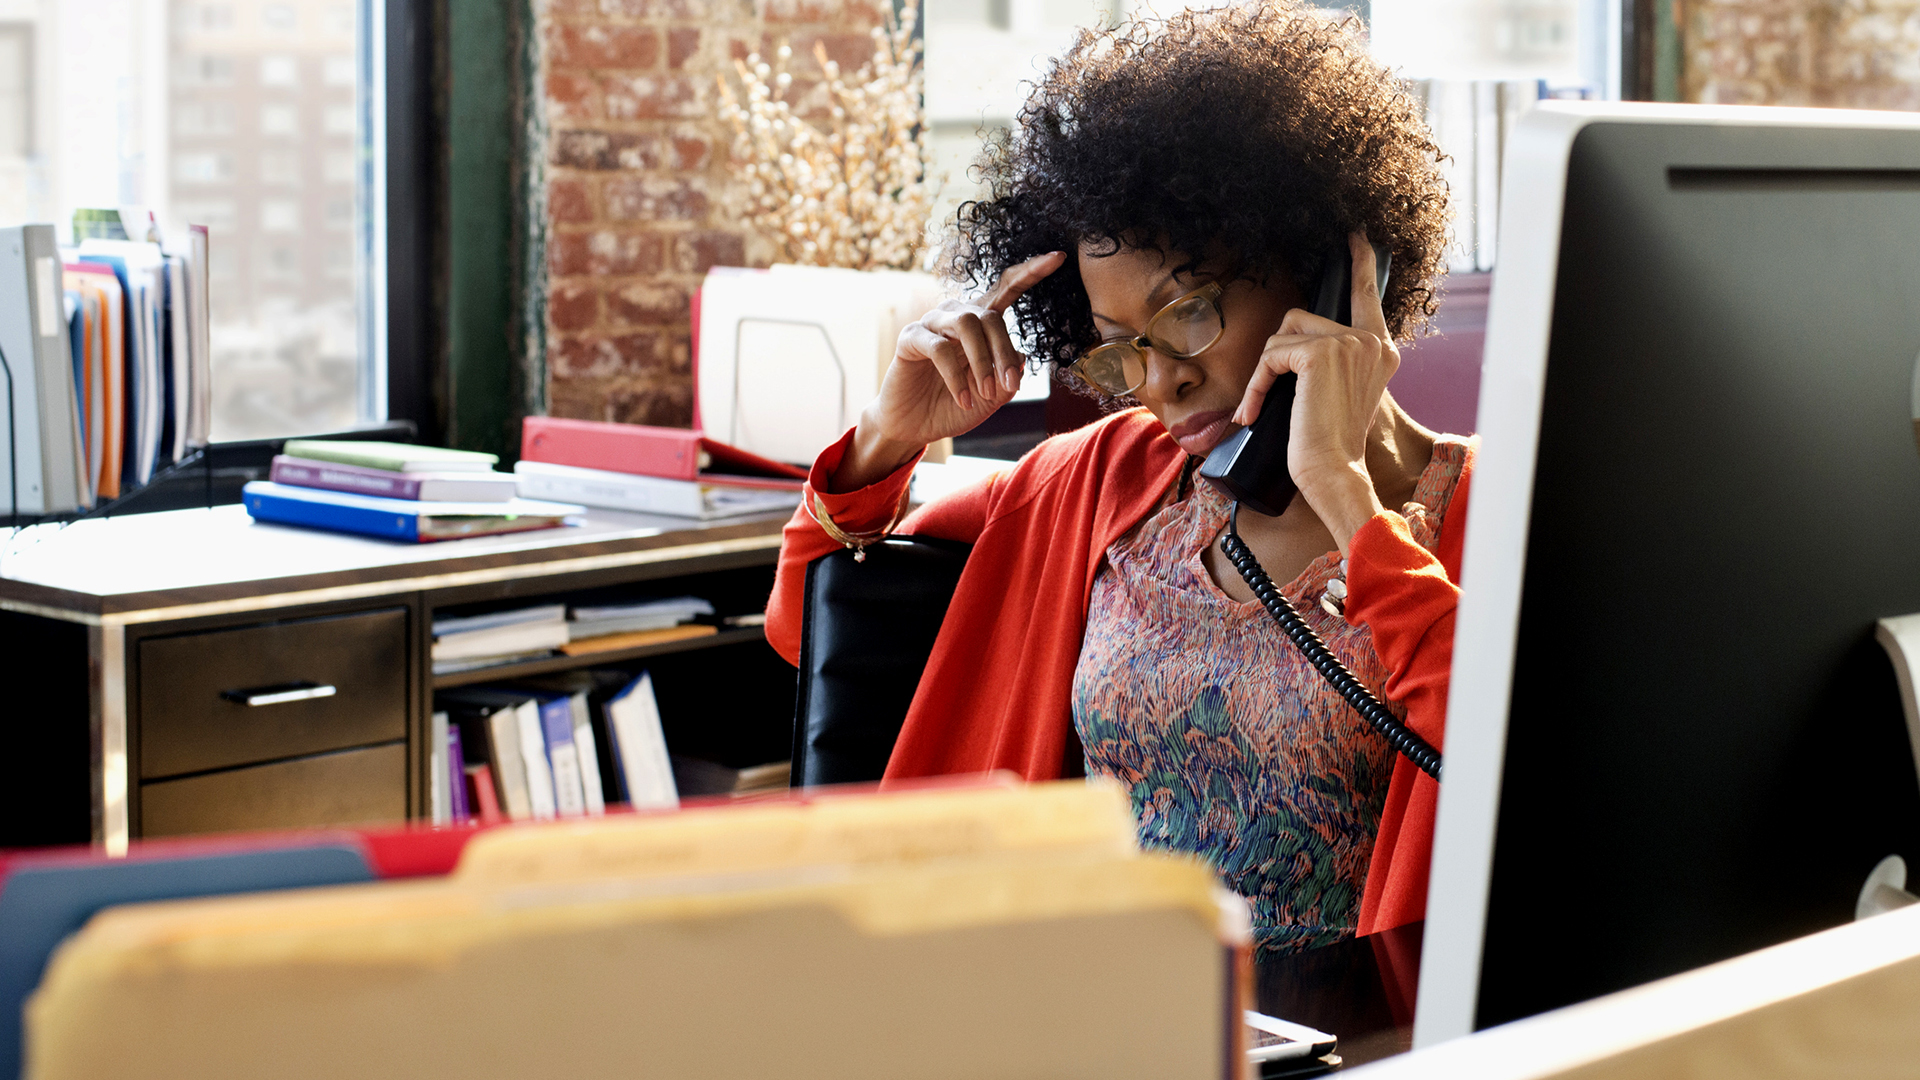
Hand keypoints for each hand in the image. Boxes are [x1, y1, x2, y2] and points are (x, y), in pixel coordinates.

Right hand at [829, 251, 1065, 491]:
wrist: (915, 425)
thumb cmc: (954, 407)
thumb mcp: (992, 397)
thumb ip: (1009, 377)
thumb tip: (1023, 355)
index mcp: (980, 322)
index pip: (1007, 288)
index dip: (1031, 271)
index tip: (1058, 257)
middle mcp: (956, 315)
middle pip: (990, 316)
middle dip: (1004, 352)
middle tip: (1009, 385)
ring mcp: (932, 323)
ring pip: (967, 324)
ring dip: (982, 361)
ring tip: (986, 392)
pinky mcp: (911, 338)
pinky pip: (939, 348)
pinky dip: (956, 378)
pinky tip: (964, 400)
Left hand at [1231, 232, 1395, 542]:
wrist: (1332, 470)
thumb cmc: (1327, 443)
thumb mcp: (1337, 395)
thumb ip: (1331, 362)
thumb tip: (1294, 344)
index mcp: (1380, 349)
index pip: (1366, 296)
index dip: (1360, 264)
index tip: (1356, 237)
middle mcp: (1371, 341)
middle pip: (1300, 320)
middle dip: (1276, 356)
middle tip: (1269, 396)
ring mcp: (1349, 343)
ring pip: (1282, 336)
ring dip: (1264, 372)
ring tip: (1264, 408)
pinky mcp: (1321, 353)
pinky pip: (1270, 356)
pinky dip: (1256, 385)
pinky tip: (1256, 413)